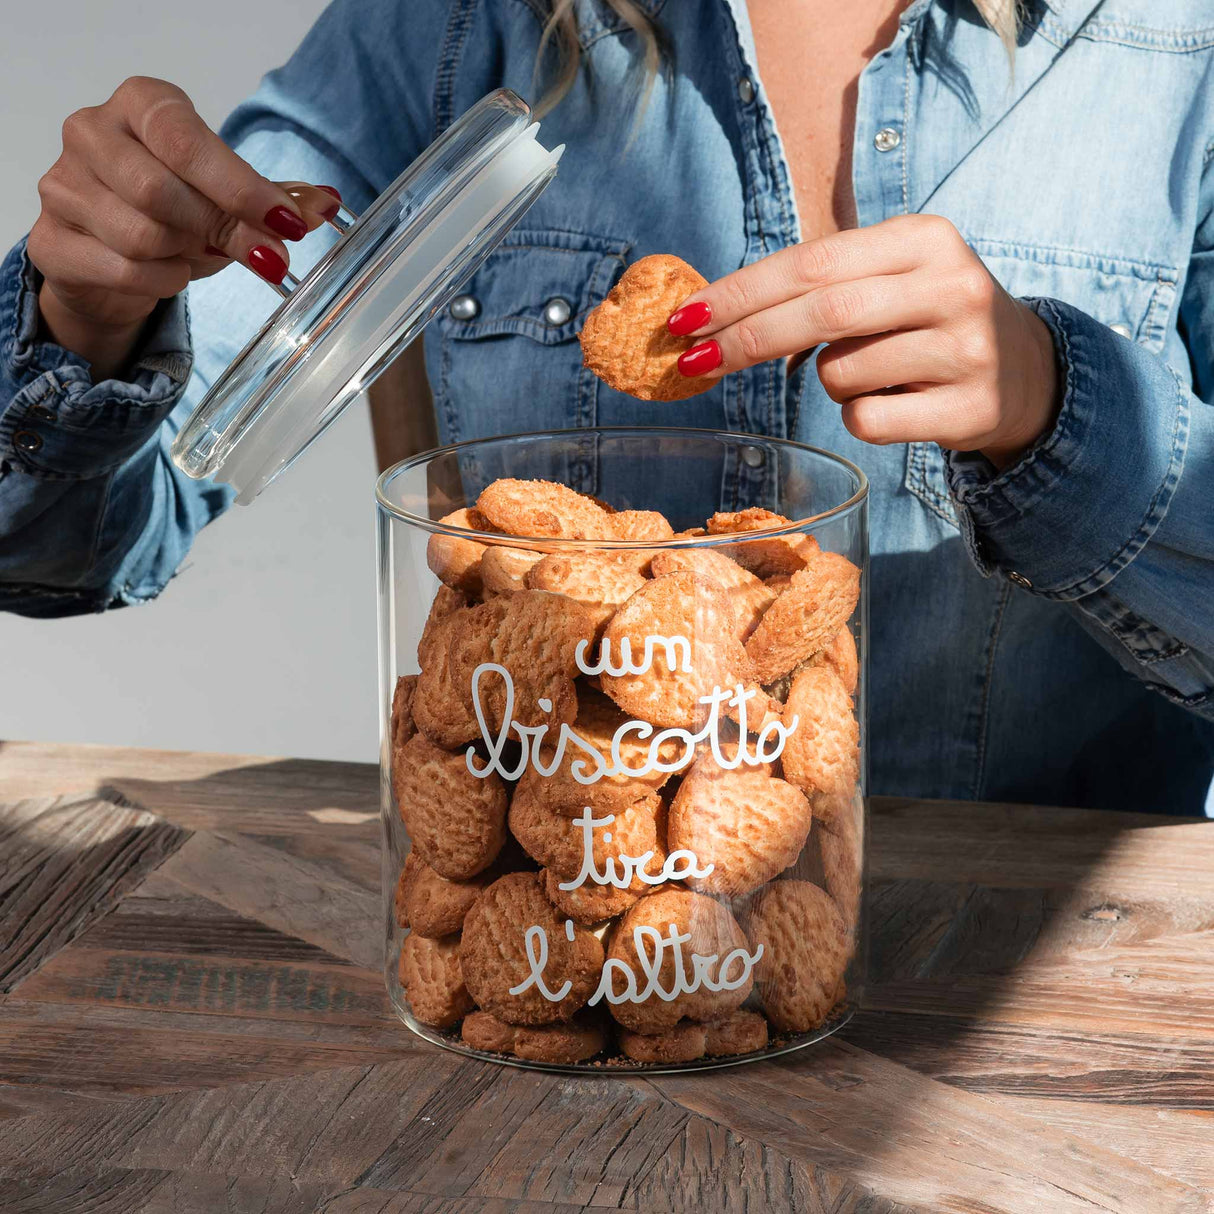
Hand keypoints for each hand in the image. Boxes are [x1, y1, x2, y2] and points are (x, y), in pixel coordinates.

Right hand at [28, 77, 339, 379]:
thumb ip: (274, 200)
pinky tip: (168, 271)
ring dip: (187, 257)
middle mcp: (92, 133)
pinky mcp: (50, 241)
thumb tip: (326, 205)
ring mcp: (63, 186)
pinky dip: (163, 281)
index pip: (187, 142)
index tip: (288, 224)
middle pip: (161, 192)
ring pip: (143, 236)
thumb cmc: (173, 214)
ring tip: (194, 253)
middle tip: (266, 256)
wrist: (109, 258)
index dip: (242, 188)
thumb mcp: (228, 200)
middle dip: (223, 230)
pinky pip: (124, 270)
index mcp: (141, 105)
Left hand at [667, 214, 1060, 468]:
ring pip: (841, 374)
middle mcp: (950, 285)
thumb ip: (820, 283)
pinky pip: (867, 421)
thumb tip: (714, 316)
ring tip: (871, 370)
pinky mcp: (968, 408)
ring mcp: (965, 349)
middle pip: (822, 313)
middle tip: (695, 361)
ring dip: (827, 381)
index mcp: (924, 238)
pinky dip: (856, 417)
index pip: (813, 261)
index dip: (742, 292)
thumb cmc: (929, 320)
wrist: (1029, 373)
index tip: (685, 318)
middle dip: (747, 339)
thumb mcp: (890, 277)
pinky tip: (895, 401)